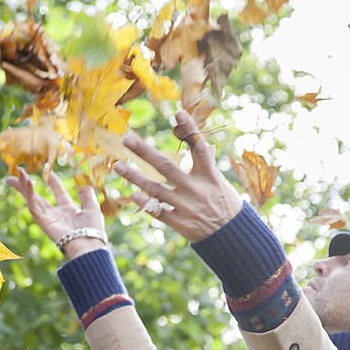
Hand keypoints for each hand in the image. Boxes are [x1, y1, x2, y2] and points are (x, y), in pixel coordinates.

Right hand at [5, 168, 106, 258]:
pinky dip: (29, 194)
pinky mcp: (43, 222)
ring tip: (16, 175)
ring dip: (23, 187)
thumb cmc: (93, 230)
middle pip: (38, 196)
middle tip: (17, 173)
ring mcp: (48, 218)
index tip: (48, 172)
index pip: (58, 192)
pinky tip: (27, 183)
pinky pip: (33, 206)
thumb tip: (84, 181)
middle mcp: (56, 214)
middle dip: (26, 185)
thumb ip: (86, 194)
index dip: (53, 181)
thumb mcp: (92, 207)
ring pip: (32, 200)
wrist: (88, 246)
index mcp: (68, 210)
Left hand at [114, 110, 242, 242]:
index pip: (199, 147)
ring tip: (118, 166)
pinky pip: (157, 211)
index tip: (178, 112)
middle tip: (127, 139)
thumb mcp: (220, 182)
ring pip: (155, 189)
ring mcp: (186, 206)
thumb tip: (204, 144)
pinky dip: (144, 202)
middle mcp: (196, 189)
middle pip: (166, 166)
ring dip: (134, 177)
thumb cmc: (226, 204)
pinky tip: (132, 194)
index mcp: (210, 175)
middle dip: (145, 152)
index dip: (191, 129)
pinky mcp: (180, 222)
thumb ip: (208, 164)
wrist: (232, 236)